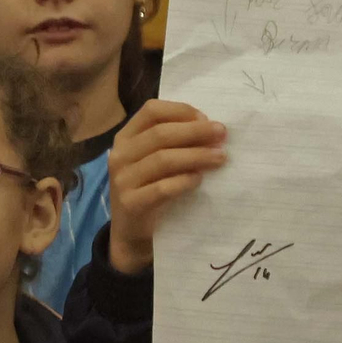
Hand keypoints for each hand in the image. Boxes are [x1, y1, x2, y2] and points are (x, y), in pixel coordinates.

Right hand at [108, 100, 227, 274]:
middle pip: (160, 133)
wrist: (130, 231)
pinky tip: (200, 179)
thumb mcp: (152, 161)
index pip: (151, 111)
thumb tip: (210, 129)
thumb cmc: (148, 189)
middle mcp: (120, 155)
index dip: (181, 111)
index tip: (206, 118)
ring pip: (163, 159)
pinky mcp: (131, 203)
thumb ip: (172, 144)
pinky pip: (162, 188)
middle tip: (222, 134)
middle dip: (195, 131)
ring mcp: (122, 179)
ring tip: (220, 157)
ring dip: (196, 156)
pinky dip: (184, 181)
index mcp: (125, 138)